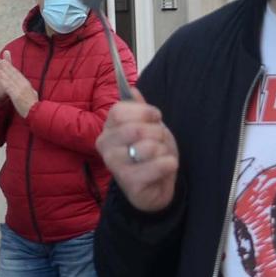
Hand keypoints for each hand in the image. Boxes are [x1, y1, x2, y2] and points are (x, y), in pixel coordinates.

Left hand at [0, 54, 37, 115]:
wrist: (36, 112)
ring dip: (1, 70)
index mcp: (26, 84)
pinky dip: (2, 80)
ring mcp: (19, 88)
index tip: (5, 62)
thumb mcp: (34, 95)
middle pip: (12, 73)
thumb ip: (31, 91)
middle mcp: (23, 84)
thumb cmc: (34, 106)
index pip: (17, 73)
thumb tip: (31, 90)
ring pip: (8, 77)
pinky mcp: (16, 94)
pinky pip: (7, 85)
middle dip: (4, 66)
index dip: (10, 67)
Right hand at [97, 98, 179, 212]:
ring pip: (149, 147)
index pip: (119, 111)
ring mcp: (116, 167)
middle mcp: (106, 147)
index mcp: (107, 130)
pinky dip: (169, 164)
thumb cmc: (150, 154)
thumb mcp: (147, 126)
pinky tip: (165, 168)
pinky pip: (158, 165)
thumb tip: (132, 89)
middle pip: (136, 128)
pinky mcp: (130, 183)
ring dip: (163, 150)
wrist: (156, 187)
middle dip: (158, 133)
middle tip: (160, 142)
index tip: (156, 117)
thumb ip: (139, 109)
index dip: (143, 111)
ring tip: (160, 157)